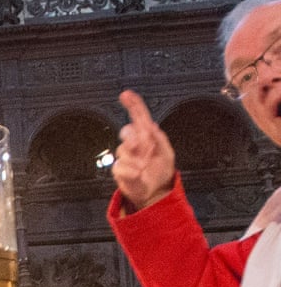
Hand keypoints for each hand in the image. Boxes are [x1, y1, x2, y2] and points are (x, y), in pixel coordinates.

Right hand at [112, 90, 175, 210]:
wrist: (156, 192)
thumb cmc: (161, 171)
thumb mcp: (167, 152)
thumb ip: (160, 138)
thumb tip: (151, 126)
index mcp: (146, 137)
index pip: (138, 117)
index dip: (132, 104)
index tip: (125, 95)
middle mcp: (133, 144)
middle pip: (126, 131)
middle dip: (132, 137)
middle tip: (141, 146)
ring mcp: (125, 157)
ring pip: (123, 150)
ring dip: (136, 158)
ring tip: (144, 166)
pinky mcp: (119, 170)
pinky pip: (120, 166)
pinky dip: (130, 170)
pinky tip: (138, 173)